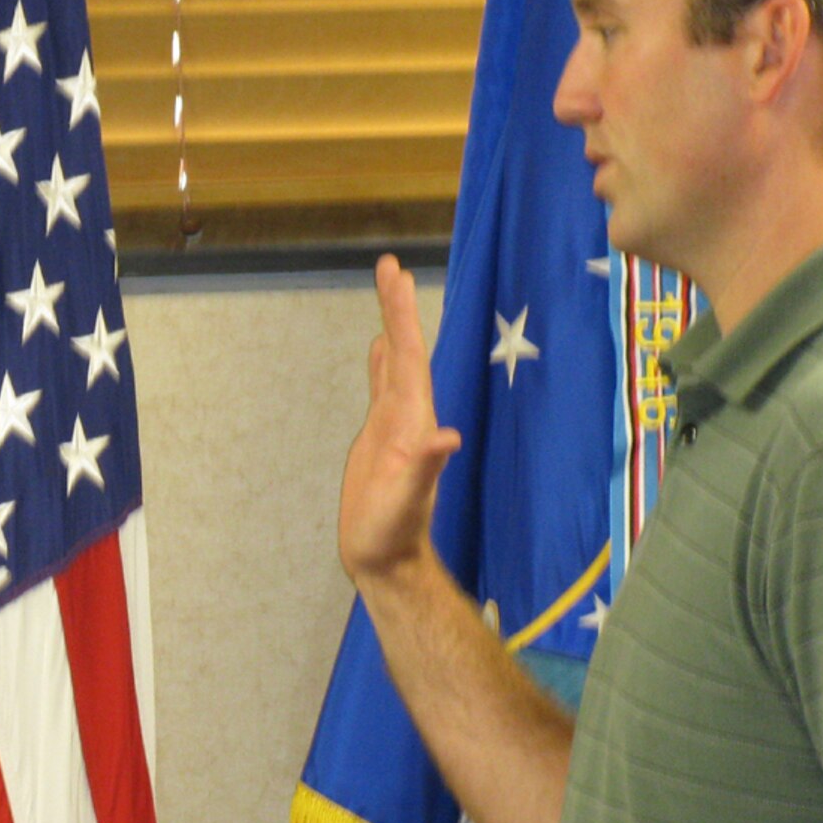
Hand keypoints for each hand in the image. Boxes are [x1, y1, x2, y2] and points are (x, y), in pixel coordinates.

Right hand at [337, 255, 462, 585]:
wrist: (386, 556)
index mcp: (413, 421)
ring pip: (393, 363)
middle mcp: (408, 415)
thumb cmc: (391, 533)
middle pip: (403, 350)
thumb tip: (446, 438)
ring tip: (389, 290)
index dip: (401, 317)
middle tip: (390, 265)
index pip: (408, 358)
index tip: (397, 276)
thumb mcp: (407, 501)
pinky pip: (380, 387)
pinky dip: (379, 362)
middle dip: (397, 308)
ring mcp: (395, 424)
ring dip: (391, 326)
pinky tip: (377, 348)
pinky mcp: (381, 436)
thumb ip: (427, 469)